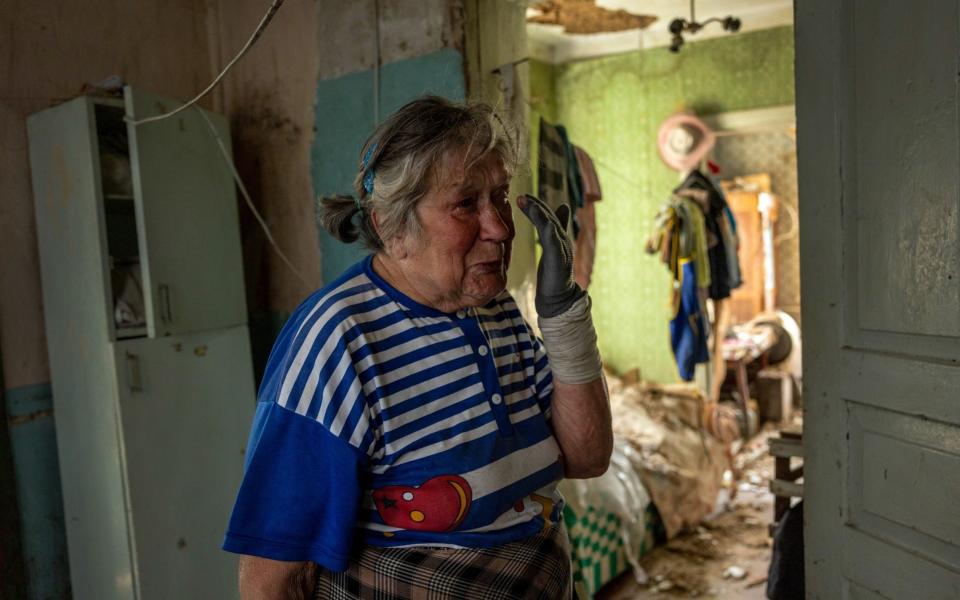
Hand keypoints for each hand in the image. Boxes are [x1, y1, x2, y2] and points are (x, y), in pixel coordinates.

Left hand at [517, 195, 584, 317]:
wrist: (559, 299)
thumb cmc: (553, 274)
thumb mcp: (551, 248)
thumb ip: (552, 231)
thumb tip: (560, 209)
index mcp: (558, 238)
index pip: (547, 216)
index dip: (537, 205)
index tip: (523, 197)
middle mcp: (562, 241)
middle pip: (549, 219)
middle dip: (537, 206)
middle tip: (522, 196)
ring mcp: (562, 250)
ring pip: (552, 228)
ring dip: (540, 215)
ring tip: (529, 204)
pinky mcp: (559, 262)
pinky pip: (555, 245)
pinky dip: (551, 234)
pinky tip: (545, 225)